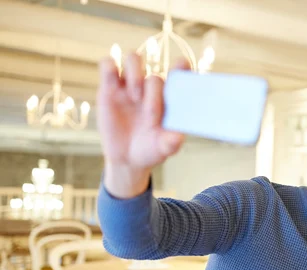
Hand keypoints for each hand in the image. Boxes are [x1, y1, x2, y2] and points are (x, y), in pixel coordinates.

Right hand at [97, 53, 188, 196]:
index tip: (182, 64)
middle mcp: (151, 88)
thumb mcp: (163, 149)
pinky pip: (108, 64)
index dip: (181, 66)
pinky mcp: (109, 88)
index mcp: (169, 98)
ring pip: (132, 58)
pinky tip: (112, 86)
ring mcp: (130, 86)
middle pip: (154, 74)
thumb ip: (171, 143)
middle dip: (153, 91)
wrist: (127, 158)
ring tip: (133, 96)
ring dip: (134, 73)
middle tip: (149, 113)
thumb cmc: (151, 149)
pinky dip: (109, 67)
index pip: (178, 74)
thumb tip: (178, 137)